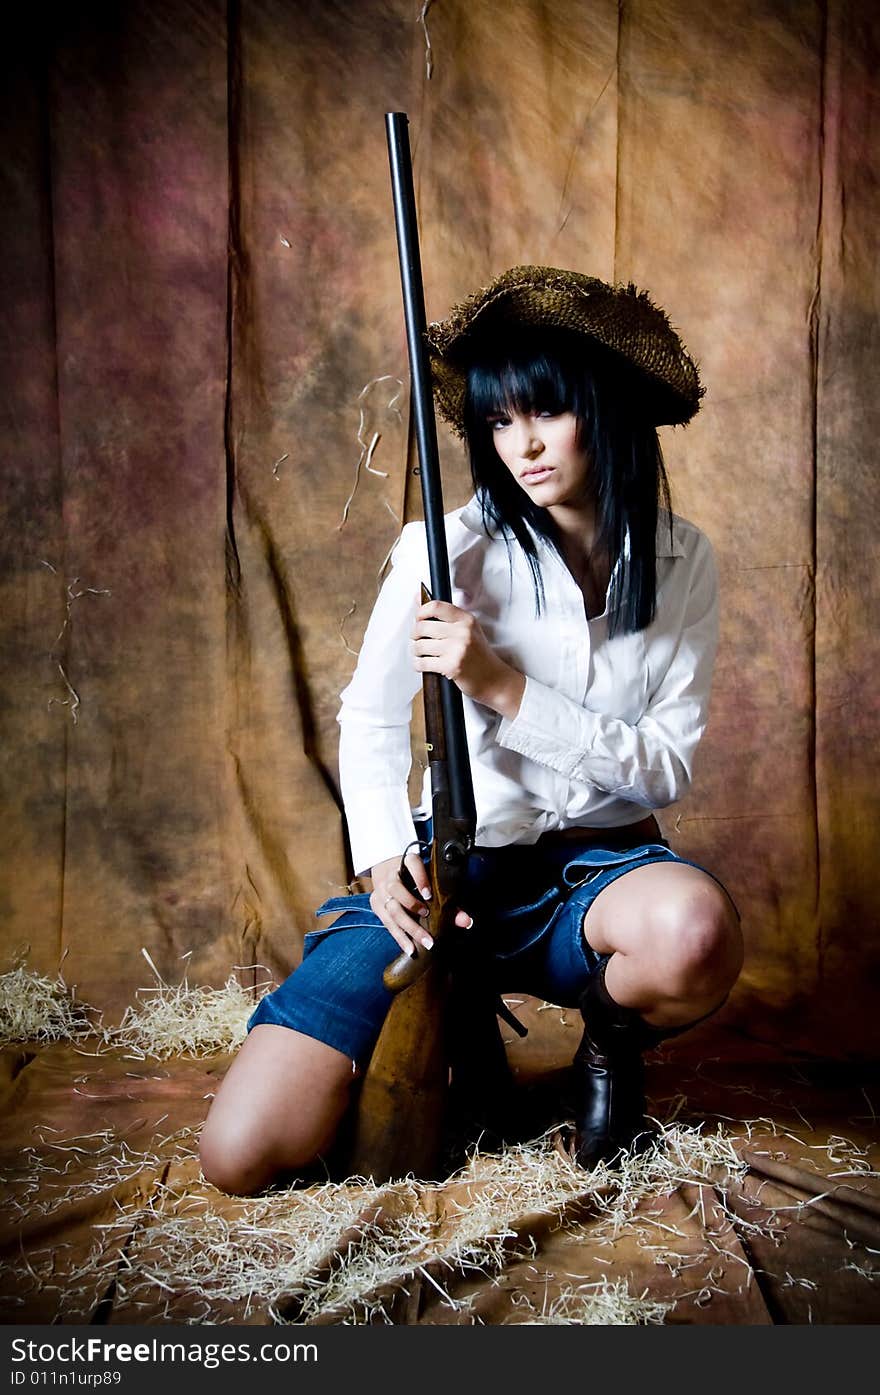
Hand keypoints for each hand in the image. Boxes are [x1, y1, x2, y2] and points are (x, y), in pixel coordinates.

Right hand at [370, 852, 472, 957]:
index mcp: (406, 863)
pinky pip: (387, 923)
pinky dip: (400, 937)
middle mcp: (391, 876)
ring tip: (425, 941)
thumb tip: (465, 921)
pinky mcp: (376, 904)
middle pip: (397, 890)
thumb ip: (449, 900)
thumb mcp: (431, 883)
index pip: (412, 864)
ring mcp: (381, 891)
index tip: (429, 894)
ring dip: (409, 927)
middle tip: (427, 916)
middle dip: (411, 905)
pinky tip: (410, 948)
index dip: (420, 878)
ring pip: (391, 909)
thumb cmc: (416, 879)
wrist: (389, 871)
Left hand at [411, 600, 525, 716]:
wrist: (494, 680)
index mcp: (466, 620)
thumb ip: (445, 616)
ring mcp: (457, 649)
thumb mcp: (468, 630)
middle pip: (423, 626)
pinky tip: (423, 664)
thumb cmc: (479, 656)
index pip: (436, 606)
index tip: (418, 618)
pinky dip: (418, 664)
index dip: (421, 611)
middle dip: (415, 635)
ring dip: (416, 651)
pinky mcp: (451, 667)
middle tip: (418, 639)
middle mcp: (463, 632)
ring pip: (420, 645)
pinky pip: (423, 662)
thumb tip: (418, 599)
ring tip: (422, 653)